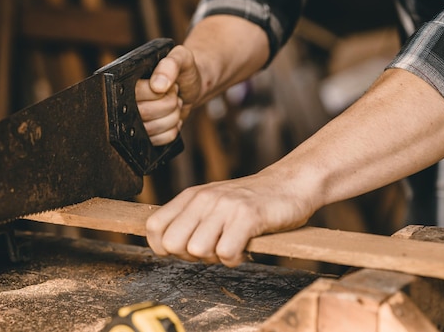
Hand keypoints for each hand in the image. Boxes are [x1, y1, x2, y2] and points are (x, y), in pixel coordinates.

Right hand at [135, 45, 201, 145]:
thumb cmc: (185, 70)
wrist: (193, 86)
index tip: (170, 85)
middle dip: (168, 105)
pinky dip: (171, 130)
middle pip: (144, 114)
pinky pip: (157, 140)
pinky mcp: (146, 134)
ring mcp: (136, 119)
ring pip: (150, 129)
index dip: (159, 92)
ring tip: (174, 104)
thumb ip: (170, 64)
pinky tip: (173, 118)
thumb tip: (158, 86)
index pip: (137, 94)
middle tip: (174, 95)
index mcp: (131, 79)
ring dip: (171, 117)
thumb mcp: (182, 58)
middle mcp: (128, 100)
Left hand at [145, 168, 313, 266]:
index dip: (164, 248)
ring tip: (231, 244)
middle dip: (189, 256)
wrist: (289, 184)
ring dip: (215, 258)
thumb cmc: (250, 201)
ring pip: (197, 250)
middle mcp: (203, 198)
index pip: (154, 227)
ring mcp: (224, 206)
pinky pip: (226, 253)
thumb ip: (189, 220)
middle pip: (172, 243)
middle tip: (211, 249)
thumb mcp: (212, 204)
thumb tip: (165, 246)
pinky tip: (244, 246)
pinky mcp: (247, 216)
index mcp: (191, 196)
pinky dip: (236, 258)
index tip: (185, 250)